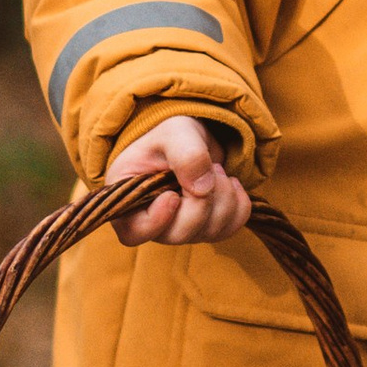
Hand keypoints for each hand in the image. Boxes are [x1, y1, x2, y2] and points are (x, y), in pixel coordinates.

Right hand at [106, 113, 252, 245]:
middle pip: (178, 234)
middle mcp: (151, 221)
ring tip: (217, 169)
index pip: (134, 232)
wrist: (192, 140)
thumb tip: (203, 189)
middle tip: (209, 168)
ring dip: (224, 198)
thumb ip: (185, 154)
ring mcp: (179, 229)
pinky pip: (229, 229)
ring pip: (208, 232)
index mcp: (127, 198)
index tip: (173, 195)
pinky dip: (239, 206)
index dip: (157, 220)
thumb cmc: (172, 136)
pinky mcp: (205, 230)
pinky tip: (231, 184)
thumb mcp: (175, 132)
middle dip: (202, 201)